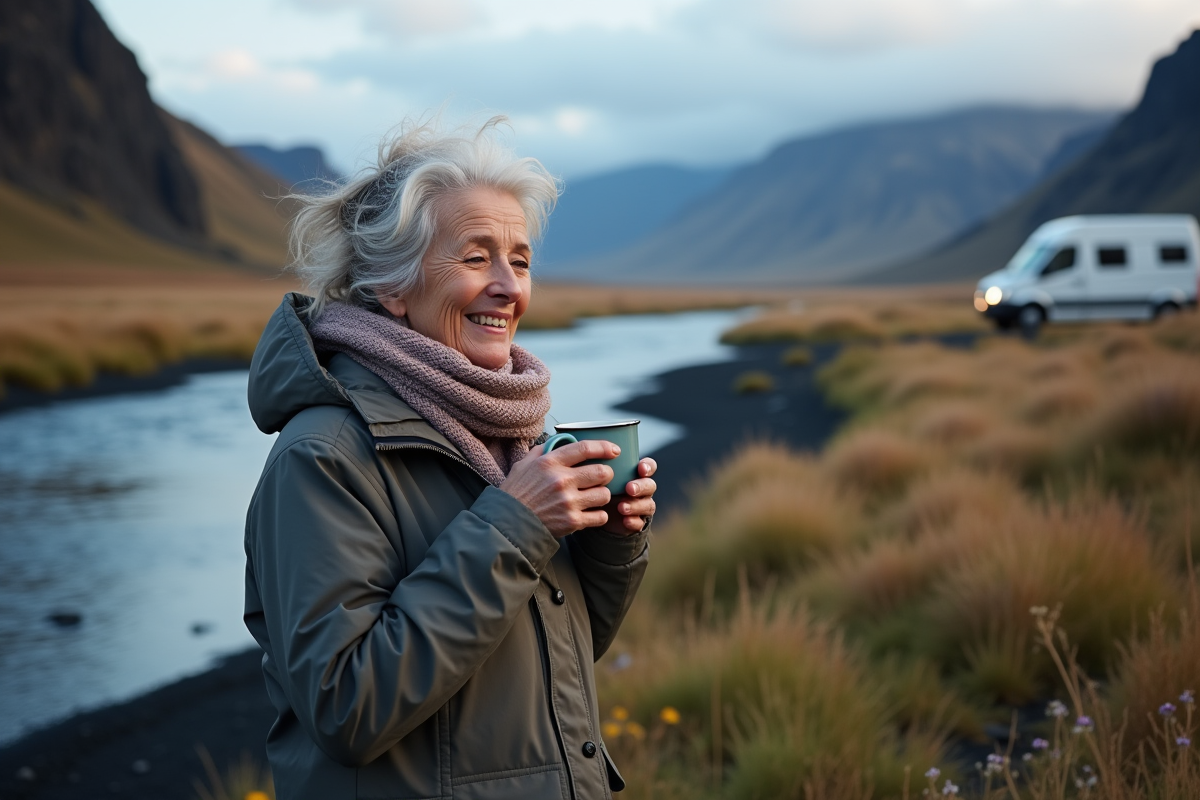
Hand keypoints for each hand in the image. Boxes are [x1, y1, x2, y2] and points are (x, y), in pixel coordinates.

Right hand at [500, 440, 617, 537]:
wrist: (507, 524)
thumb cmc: (515, 494)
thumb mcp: (523, 465)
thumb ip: (542, 451)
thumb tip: (557, 442)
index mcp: (550, 463)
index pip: (585, 448)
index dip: (604, 447)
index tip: (614, 450)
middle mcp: (561, 480)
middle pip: (602, 472)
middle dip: (606, 474)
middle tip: (601, 477)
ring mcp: (568, 502)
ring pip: (605, 494)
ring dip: (602, 495)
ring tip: (594, 496)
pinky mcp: (572, 521)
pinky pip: (600, 516)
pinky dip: (599, 515)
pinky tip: (591, 513)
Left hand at [599, 457, 656, 535]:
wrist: (595, 515)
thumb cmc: (597, 488)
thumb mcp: (596, 476)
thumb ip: (597, 465)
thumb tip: (587, 453)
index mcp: (634, 474)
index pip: (648, 466)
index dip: (648, 466)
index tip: (640, 468)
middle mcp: (641, 489)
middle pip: (650, 485)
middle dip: (641, 486)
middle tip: (629, 488)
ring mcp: (640, 505)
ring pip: (648, 504)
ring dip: (636, 505)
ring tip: (622, 507)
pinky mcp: (636, 521)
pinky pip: (640, 522)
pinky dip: (634, 521)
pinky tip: (625, 520)